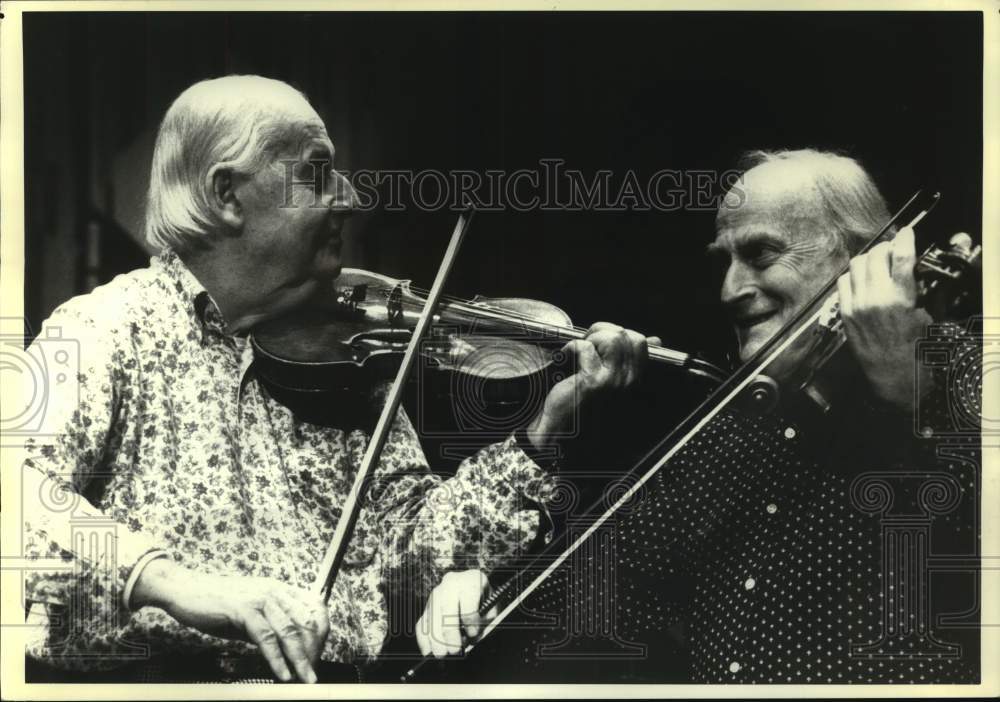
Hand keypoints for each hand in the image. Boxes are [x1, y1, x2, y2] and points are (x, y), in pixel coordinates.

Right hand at [130, 559, 328, 682]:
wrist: (185, 590)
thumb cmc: (217, 604)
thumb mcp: (251, 614)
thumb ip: (269, 627)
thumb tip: (287, 650)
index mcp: (279, 589)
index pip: (313, 608)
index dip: (321, 633)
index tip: (319, 654)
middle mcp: (274, 590)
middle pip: (306, 621)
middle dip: (313, 650)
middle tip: (312, 672)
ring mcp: (259, 598)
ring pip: (289, 631)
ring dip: (300, 658)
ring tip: (306, 678)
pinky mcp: (243, 610)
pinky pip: (266, 637)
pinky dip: (276, 658)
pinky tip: (282, 673)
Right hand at [415, 570, 496, 657]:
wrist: (477, 598)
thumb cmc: (486, 607)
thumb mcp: (491, 612)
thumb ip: (484, 624)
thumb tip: (471, 639)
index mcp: (472, 579)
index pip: (468, 596)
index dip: (470, 617)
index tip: (472, 633)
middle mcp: (452, 582)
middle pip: (446, 605)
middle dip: (449, 631)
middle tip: (455, 650)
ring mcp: (437, 593)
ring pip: (432, 615)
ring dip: (435, 638)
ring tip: (442, 654)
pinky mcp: (428, 606)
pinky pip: (422, 622)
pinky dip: (424, 638)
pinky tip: (428, 651)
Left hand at [526, 322, 651, 449]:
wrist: (561, 431)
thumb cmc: (582, 404)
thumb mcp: (609, 380)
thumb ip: (629, 360)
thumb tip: (656, 340)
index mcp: (636, 378)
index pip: (641, 342)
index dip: (616, 333)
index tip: (597, 343)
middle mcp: (630, 381)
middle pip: (627, 335)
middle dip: (603, 331)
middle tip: (586, 345)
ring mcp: (614, 382)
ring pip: (612, 338)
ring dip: (590, 339)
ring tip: (578, 353)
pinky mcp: (593, 382)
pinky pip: (585, 348)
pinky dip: (570, 349)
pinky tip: (563, 361)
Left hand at [837, 226, 932, 408]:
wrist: (891, 373)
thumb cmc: (913, 347)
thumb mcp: (924, 315)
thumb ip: (917, 289)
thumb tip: (910, 267)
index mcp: (901, 298)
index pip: (902, 256)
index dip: (905, 238)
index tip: (907, 231)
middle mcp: (876, 297)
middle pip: (876, 254)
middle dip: (886, 247)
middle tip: (891, 249)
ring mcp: (857, 304)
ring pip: (857, 264)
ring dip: (869, 258)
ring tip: (877, 262)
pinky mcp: (844, 312)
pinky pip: (843, 281)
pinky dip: (853, 274)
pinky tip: (861, 278)